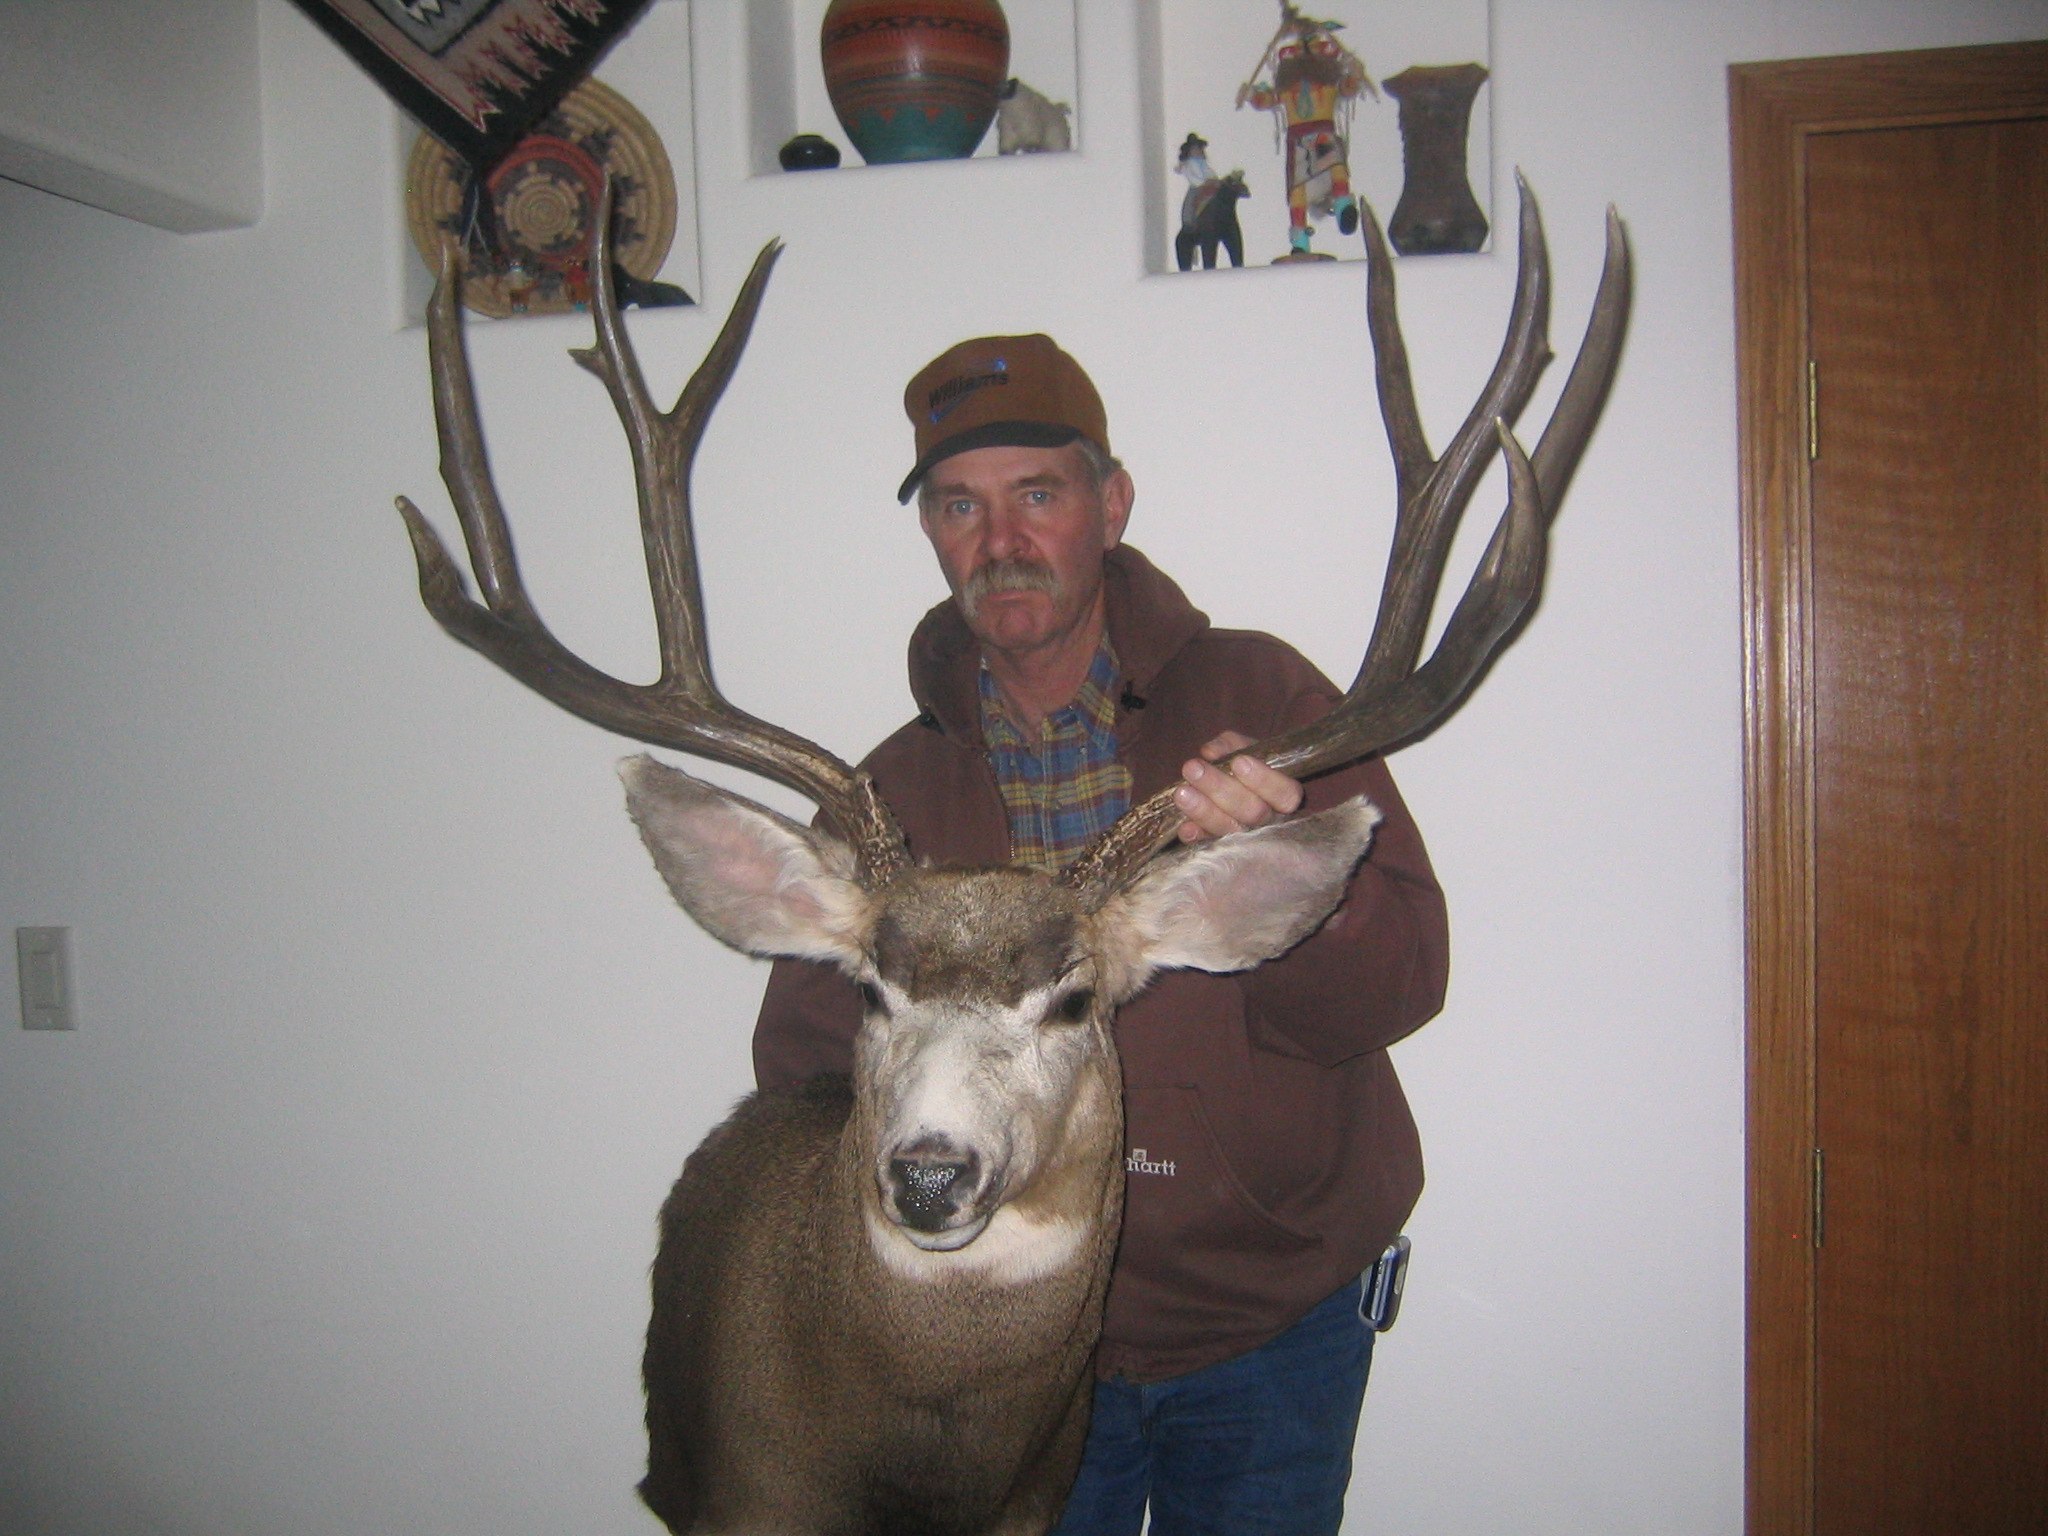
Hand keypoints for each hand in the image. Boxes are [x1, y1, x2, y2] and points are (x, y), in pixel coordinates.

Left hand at [1173, 730, 1303, 842]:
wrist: (1234, 787)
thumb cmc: (1245, 765)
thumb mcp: (1244, 749)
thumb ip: (1232, 745)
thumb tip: (1211, 752)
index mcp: (1284, 796)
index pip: (1285, 793)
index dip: (1263, 780)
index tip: (1239, 762)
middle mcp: (1270, 821)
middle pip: (1253, 812)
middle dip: (1220, 788)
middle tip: (1192, 767)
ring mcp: (1248, 838)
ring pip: (1231, 830)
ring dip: (1204, 811)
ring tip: (1181, 792)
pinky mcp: (1224, 848)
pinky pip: (1211, 845)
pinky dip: (1197, 836)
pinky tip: (1184, 827)